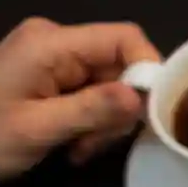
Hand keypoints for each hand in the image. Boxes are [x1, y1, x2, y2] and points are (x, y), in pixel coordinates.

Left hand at [0, 17, 161, 181]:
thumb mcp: (38, 129)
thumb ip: (92, 110)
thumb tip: (142, 96)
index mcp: (50, 43)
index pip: (123, 37)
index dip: (148, 69)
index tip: (149, 112)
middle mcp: (54, 41)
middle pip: (119, 64)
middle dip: (119, 107)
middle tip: (96, 144)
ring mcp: (50, 58)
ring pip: (108, 83)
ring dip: (103, 121)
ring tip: (78, 149)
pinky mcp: (48, 75)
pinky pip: (90, 92)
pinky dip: (89, 120)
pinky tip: (71, 143)